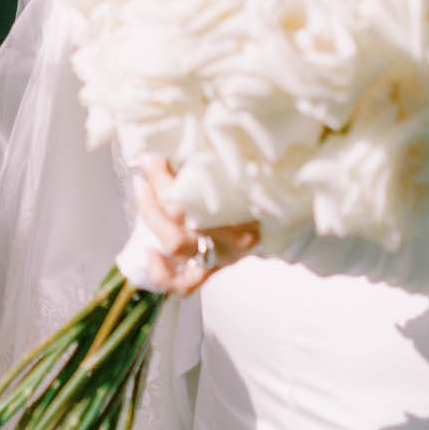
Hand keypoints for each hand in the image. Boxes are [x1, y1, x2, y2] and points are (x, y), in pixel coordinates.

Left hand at [133, 156, 260, 296]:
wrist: (286, 218)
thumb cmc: (258, 186)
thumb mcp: (242, 169)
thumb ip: (211, 157)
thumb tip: (172, 144)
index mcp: (245, 204)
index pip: (195, 190)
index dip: (166, 172)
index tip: (156, 154)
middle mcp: (234, 234)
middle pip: (181, 212)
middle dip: (156, 186)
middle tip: (148, 164)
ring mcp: (224, 255)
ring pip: (176, 242)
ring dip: (150, 213)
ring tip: (142, 190)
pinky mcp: (214, 271)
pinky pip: (184, 285)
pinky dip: (161, 272)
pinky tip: (150, 252)